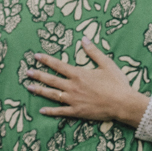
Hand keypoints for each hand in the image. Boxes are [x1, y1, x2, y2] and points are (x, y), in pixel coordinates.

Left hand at [26, 38, 149, 126]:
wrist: (124, 104)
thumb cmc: (117, 84)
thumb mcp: (106, 64)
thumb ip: (93, 52)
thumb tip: (84, 39)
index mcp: (78, 74)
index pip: (58, 65)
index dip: (46, 60)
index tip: (36, 56)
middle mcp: (72, 86)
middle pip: (51, 79)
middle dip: (38, 75)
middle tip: (27, 72)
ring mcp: (73, 99)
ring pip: (52, 94)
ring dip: (40, 90)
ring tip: (28, 87)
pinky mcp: (77, 111)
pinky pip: (60, 111)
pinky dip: (50, 111)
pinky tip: (41, 110)